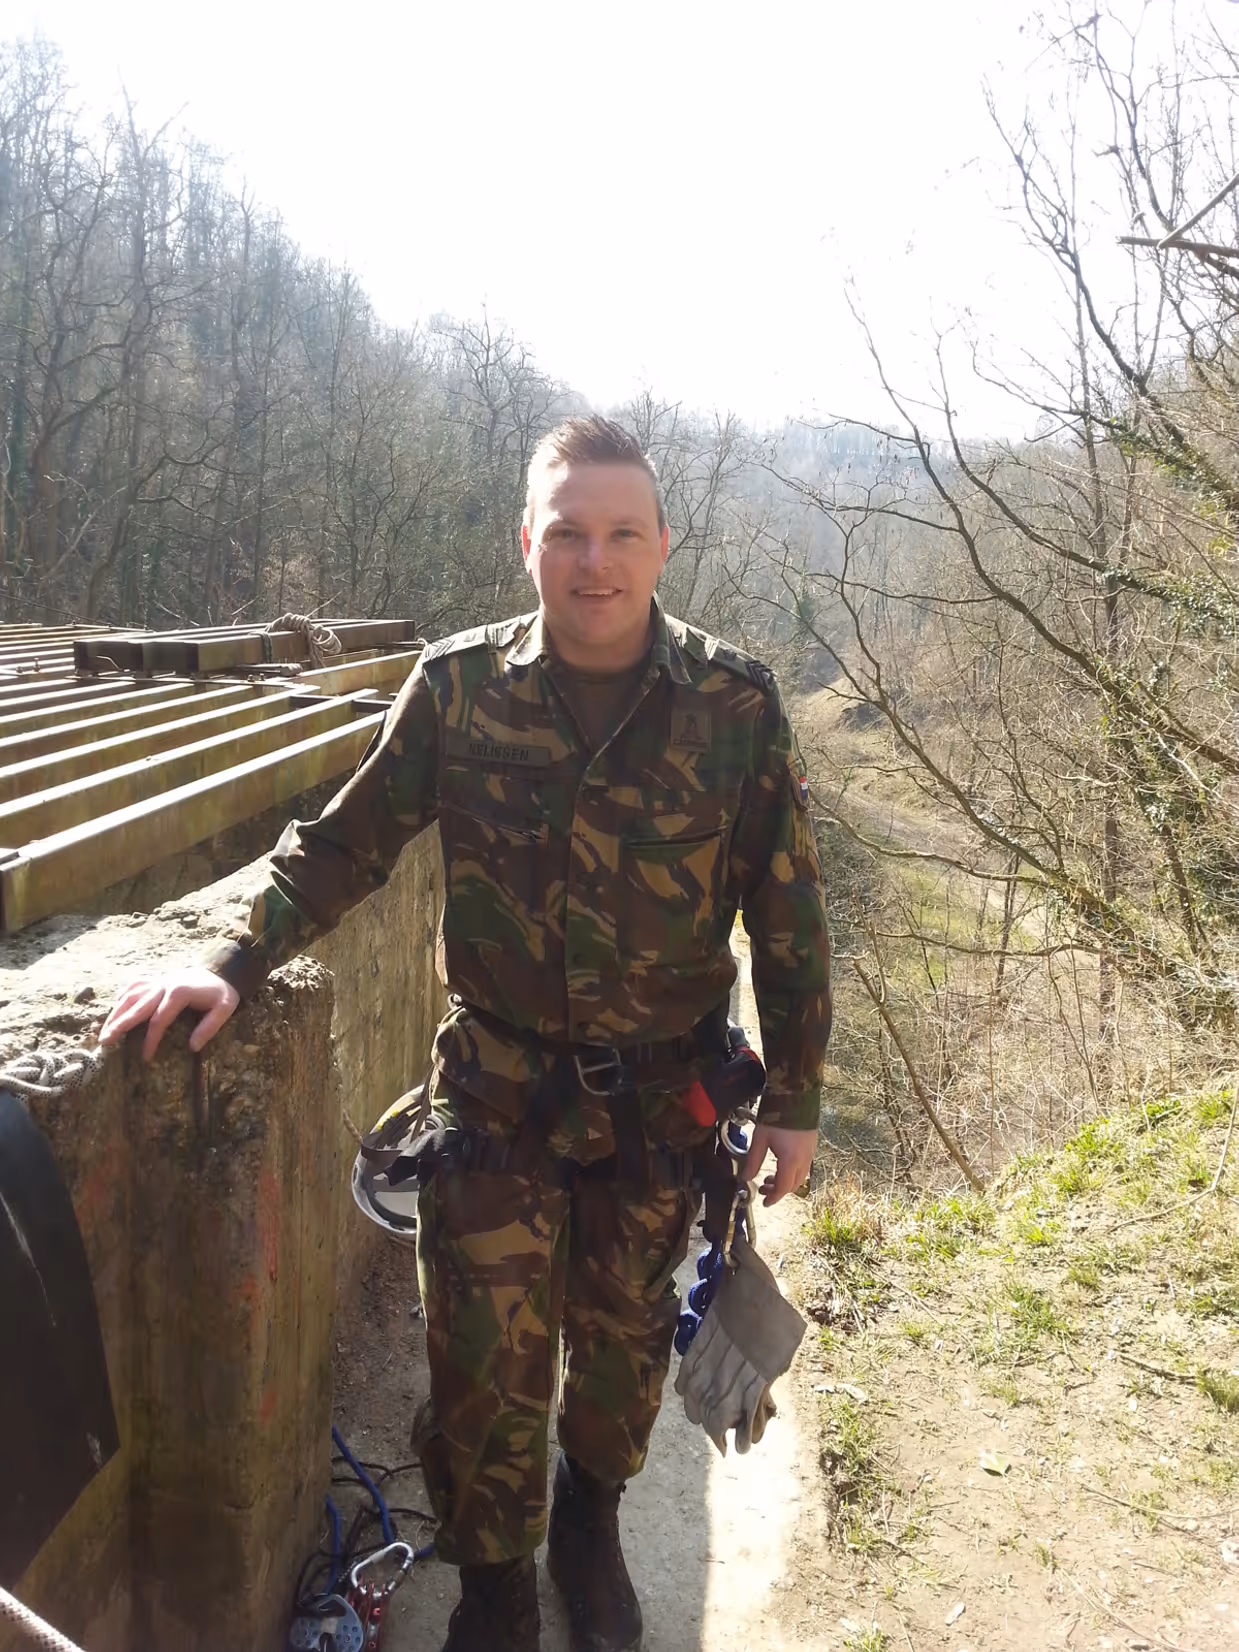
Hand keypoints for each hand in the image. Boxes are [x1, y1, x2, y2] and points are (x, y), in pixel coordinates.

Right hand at [99, 967, 239, 1061]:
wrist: (221, 968)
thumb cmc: (221, 992)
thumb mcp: (224, 1009)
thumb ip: (209, 1027)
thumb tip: (192, 1047)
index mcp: (178, 993)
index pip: (159, 1020)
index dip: (151, 1040)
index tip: (145, 1057)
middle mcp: (163, 985)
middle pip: (136, 1007)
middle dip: (119, 1025)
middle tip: (104, 1042)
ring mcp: (157, 980)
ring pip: (130, 996)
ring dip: (115, 1013)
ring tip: (104, 1032)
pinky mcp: (156, 979)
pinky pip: (134, 986)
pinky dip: (122, 997)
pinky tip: (115, 1009)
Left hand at [742, 1124, 815, 1205]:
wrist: (795, 1096)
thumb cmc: (777, 1116)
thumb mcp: (760, 1139)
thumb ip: (753, 1161)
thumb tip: (745, 1178)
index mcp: (791, 1160)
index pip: (783, 1188)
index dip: (773, 1198)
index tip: (765, 1202)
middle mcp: (804, 1159)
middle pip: (793, 1185)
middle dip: (778, 1190)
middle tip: (764, 1187)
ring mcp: (810, 1153)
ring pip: (800, 1177)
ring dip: (786, 1181)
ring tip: (771, 1175)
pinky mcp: (812, 1146)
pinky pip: (804, 1167)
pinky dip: (793, 1172)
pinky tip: (782, 1164)